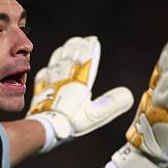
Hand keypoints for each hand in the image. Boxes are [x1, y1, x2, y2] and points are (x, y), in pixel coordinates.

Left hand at [27, 36, 133, 151]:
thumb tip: (128, 94)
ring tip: (63, 49)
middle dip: (74, 47)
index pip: (85, 60)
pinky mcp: (39, 94)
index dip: (89, 49)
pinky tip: (46, 70)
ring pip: (55, 64)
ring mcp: (50, 85)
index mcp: (79, 83)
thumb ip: (112, 104)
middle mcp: (64, 80)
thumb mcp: (95, 115)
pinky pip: (41, 78)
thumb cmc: (71, 121)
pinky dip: (45, 71)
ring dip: (60, 55)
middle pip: (69, 58)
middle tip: (79, 40)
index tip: (93, 40)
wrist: (46, 128)